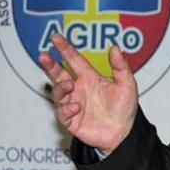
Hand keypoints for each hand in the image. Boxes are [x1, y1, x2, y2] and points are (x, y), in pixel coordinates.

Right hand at [38, 34, 137, 154]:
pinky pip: (62, 113)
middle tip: (43, 56)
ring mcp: (73, 104)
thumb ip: (120, 66)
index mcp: (89, 77)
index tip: (55, 37)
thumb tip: (114, 46)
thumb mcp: (127, 84)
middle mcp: (78, 89)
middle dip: (49, 65)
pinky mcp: (71, 120)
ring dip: (60, 87)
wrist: (124, 133)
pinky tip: (76, 107)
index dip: (65, 48)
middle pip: (58, 74)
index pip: (74, 60)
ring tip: (68, 84)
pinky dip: (67, 108)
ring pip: (58, 93)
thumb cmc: (124, 107)